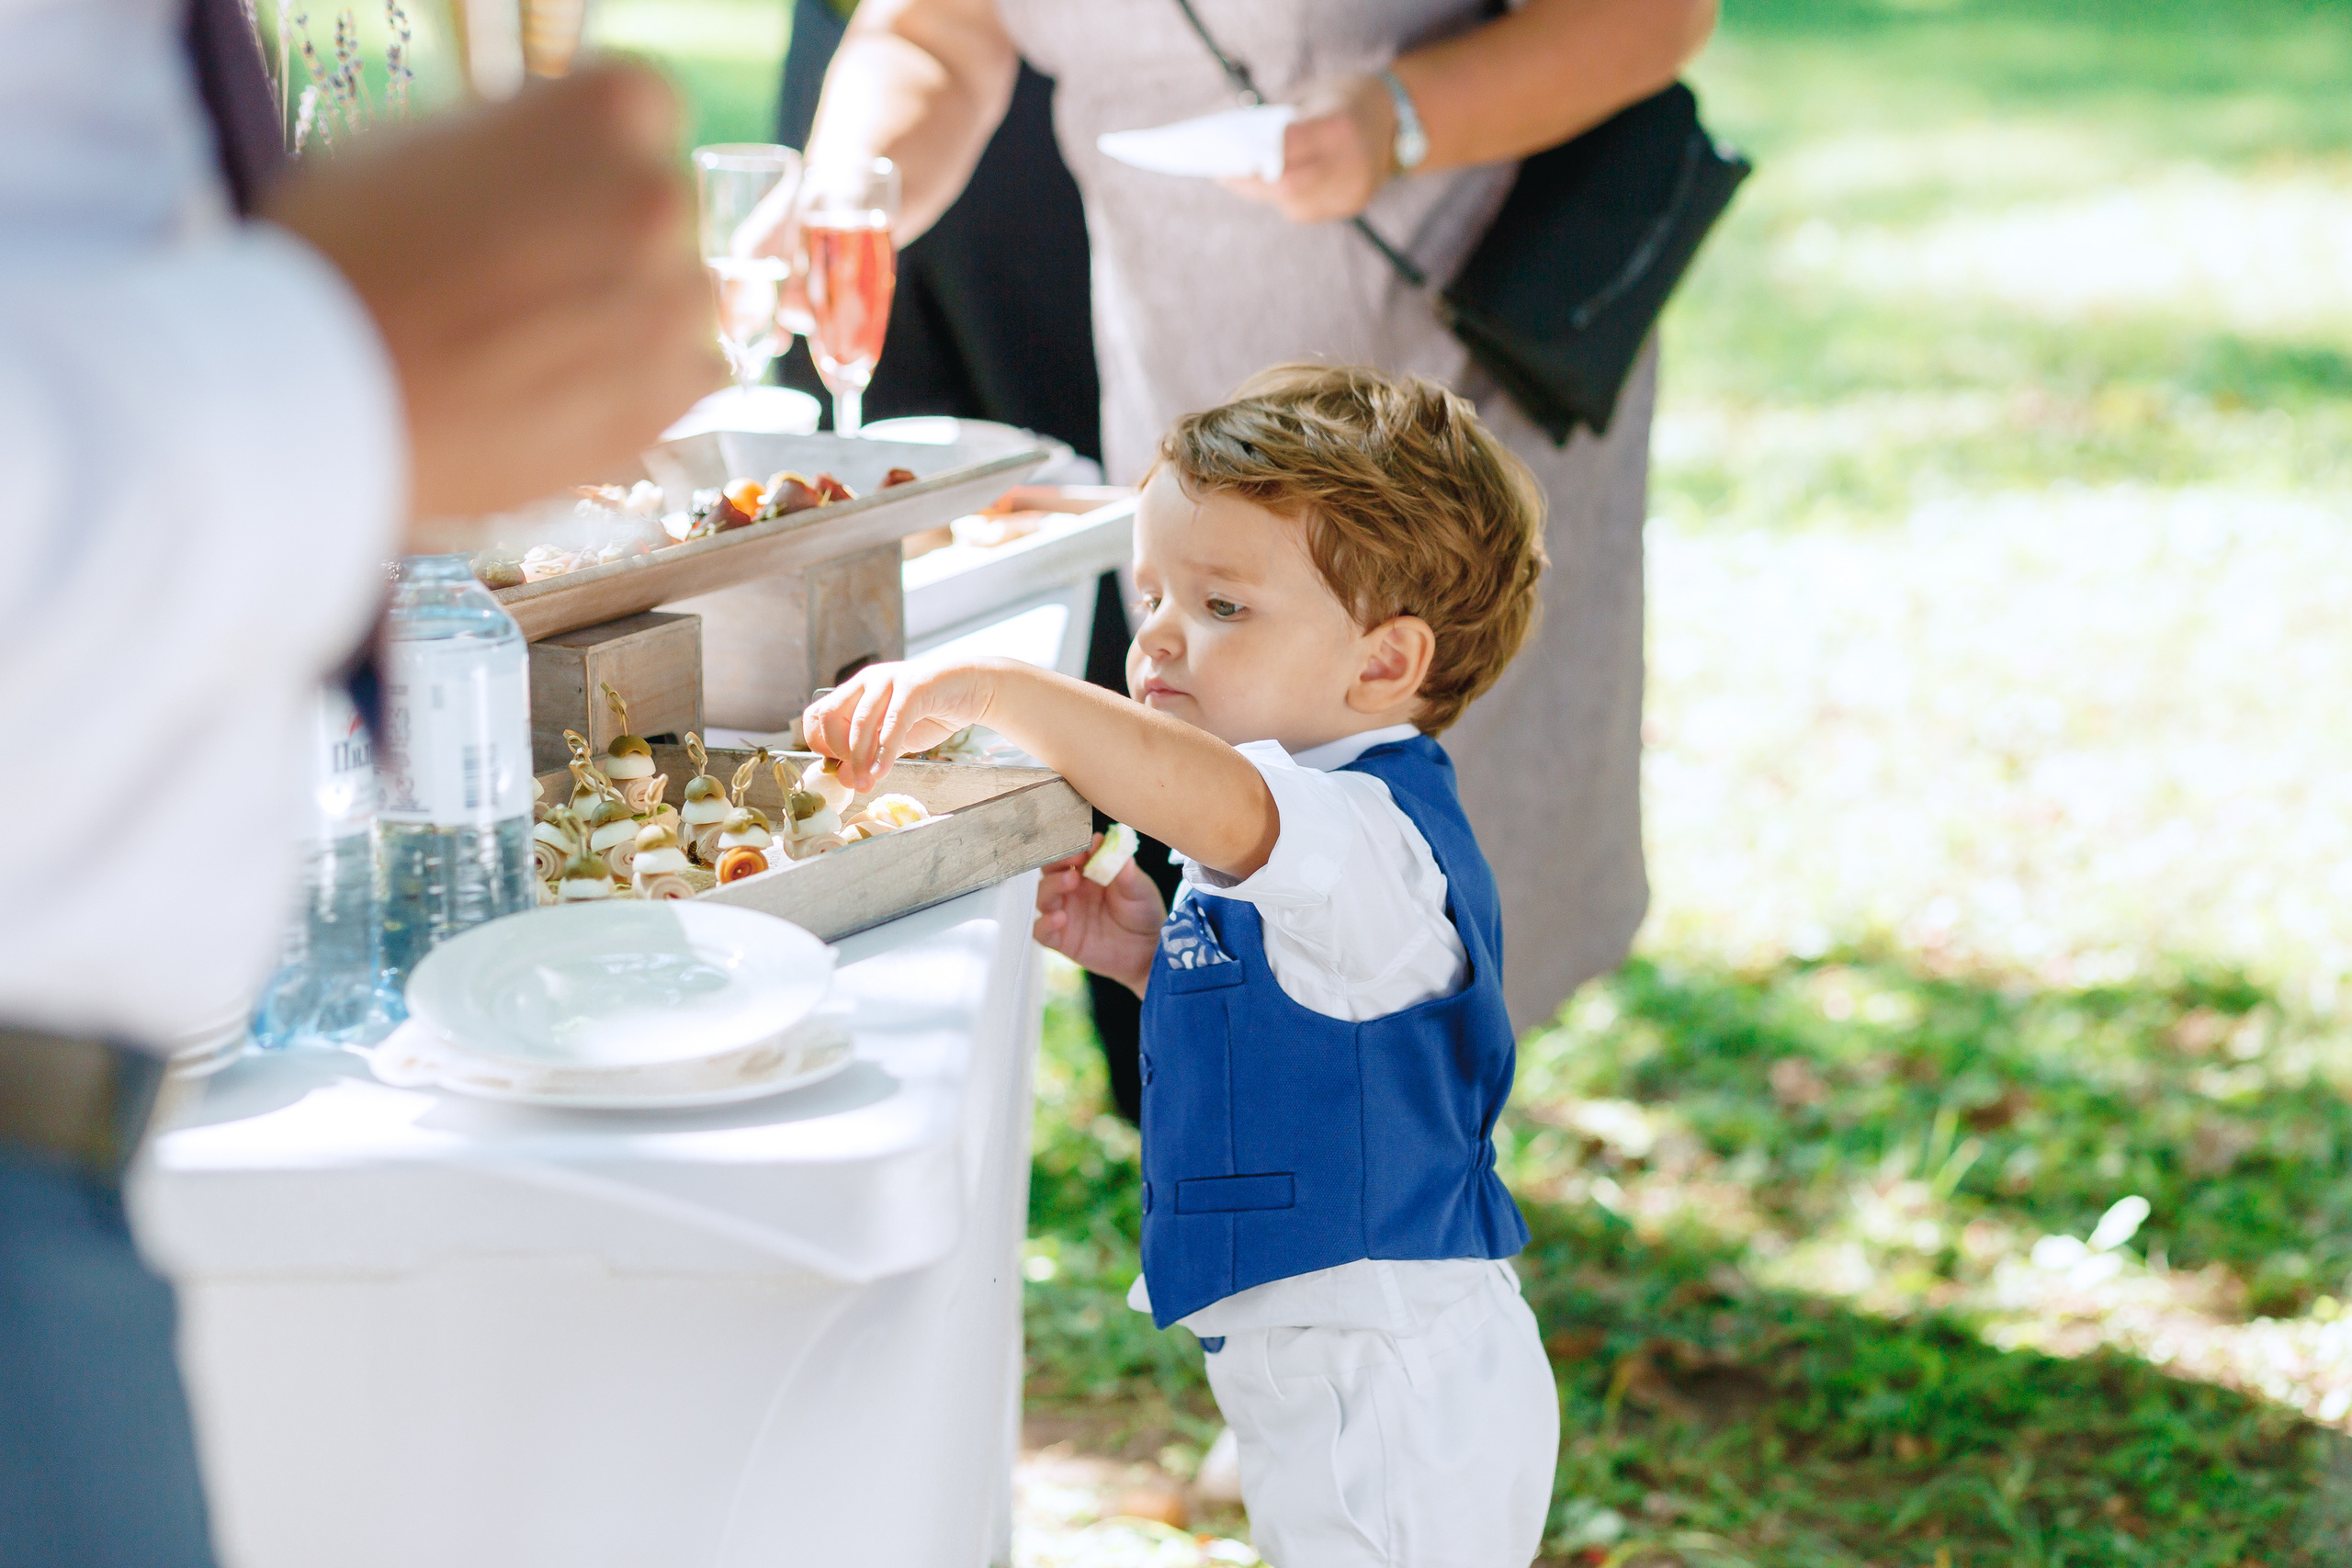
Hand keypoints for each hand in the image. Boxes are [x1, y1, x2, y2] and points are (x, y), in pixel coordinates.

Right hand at [263, 65, 724, 545]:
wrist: (315, 388)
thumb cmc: (345, 253)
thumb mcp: (421, 141)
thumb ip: (516, 143)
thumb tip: (547, 158)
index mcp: (612, 105)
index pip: (643, 114)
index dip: (588, 154)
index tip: (546, 187)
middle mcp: (660, 196)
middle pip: (661, 208)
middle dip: (608, 235)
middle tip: (522, 276)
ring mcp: (674, 302)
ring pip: (679, 296)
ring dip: (630, 314)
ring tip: (534, 343)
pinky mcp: (669, 396)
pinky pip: (688, 376)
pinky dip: (643, 383)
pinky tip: (566, 389)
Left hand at [801, 659, 996, 790]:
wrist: (971, 689)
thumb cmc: (930, 711)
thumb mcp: (893, 739)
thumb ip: (869, 755)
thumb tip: (845, 780)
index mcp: (855, 690)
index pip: (817, 715)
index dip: (821, 744)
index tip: (838, 767)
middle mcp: (866, 681)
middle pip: (829, 716)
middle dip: (837, 751)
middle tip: (855, 773)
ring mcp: (888, 681)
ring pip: (860, 723)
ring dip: (860, 759)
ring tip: (867, 783)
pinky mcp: (913, 687)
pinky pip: (892, 724)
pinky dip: (884, 752)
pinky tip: (883, 772)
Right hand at [1034, 841, 1164, 996]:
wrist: (1146, 952)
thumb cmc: (1143, 914)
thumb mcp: (1141, 891)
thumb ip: (1128, 874)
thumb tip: (1120, 853)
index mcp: (1089, 872)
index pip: (1072, 852)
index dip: (1075, 846)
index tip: (1087, 845)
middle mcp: (1073, 890)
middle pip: (1050, 869)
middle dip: (1058, 860)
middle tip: (1075, 859)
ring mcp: (1065, 913)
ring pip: (1044, 895)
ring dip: (1052, 885)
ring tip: (1070, 881)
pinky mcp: (1062, 939)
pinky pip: (1041, 930)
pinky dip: (1044, 923)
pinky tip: (1059, 918)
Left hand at [1222, 76, 1396, 223]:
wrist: (1396, 118)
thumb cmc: (1341, 101)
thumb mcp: (1312, 98)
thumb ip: (1279, 124)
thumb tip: (1234, 149)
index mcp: (1338, 127)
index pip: (1283, 151)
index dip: (1249, 159)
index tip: (1220, 158)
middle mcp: (1351, 162)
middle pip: (1286, 186)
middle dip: (1249, 183)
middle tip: (1223, 175)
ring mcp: (1354, 189)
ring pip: (1293, 204)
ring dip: (1264, 193)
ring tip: (1244, 178)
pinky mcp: (1352, 205)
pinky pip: (1307, 210)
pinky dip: (1286, 199)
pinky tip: (1279, 185)